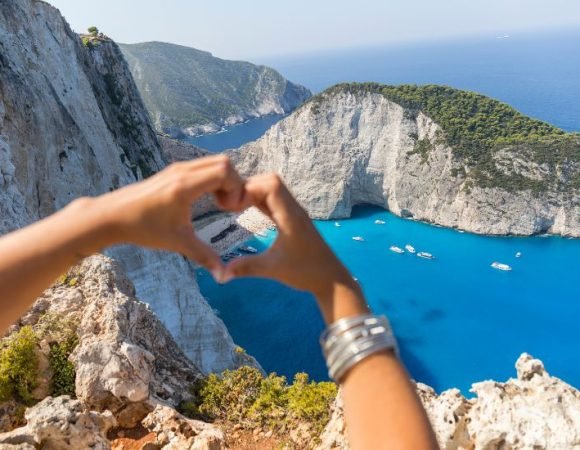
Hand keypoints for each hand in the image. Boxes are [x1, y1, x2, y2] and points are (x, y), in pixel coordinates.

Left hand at [88, 155, 244, 274]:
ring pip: (213, 162)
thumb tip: (223, 276)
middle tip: (230, 205)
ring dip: (223, 180)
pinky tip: (207, 199)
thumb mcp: (178, 242)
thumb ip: (204, 256)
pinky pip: (202, 166)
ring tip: (220, 203)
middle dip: (234, 182)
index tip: (232, 208)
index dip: (237, 187)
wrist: (111, 216)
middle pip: (223, 162)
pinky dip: (212, 178)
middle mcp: (182, 171)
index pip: (224, 171)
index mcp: (185, 186)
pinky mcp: (173, 171)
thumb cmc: (143, 229)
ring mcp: (177, 168)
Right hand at [222, 174, 358, 299]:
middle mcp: (293, 209)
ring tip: (234, 205)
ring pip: (274, 190)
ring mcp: (294, 213)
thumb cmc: (305, 272)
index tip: (233, 205)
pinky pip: (275, 201)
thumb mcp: (273, 269)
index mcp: (290, 216)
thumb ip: (246, 268)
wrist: (331, 279)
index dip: (250, 188)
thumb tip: (219, 274)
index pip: (271, 185)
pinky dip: (260, 201)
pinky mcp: (293, 220)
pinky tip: (247, 209)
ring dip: (254, 192)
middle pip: (271, 182)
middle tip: (230, 203)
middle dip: (249, 187)